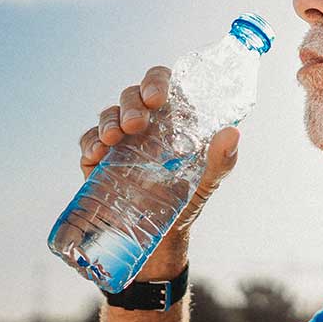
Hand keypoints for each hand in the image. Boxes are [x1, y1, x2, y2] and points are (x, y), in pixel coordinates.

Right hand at [77, 65, 241, 279]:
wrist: (160, 241)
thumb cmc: (187, 200)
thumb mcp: (208, 181)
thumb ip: (222, 159)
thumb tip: (233, 133)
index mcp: (170, 118)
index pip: (161, 83)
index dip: (156, 81)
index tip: (157, 97)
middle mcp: (144, 124)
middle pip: (132, 96)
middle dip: (131, 104)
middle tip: (137, 124)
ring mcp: (119, 140)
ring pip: (108, 114)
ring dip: (109, 121)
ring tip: (113, 138)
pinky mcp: (98, 160)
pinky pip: (89, 141)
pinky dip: (90, 143)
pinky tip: (97, 154)